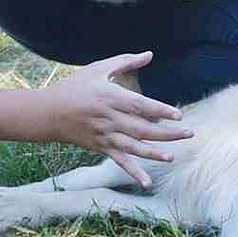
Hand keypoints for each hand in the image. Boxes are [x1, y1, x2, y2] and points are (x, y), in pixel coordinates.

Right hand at [41, 51, 191, 187]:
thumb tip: (150, 54)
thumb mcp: (98, 68)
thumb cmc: (75, 86)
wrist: (48, 112)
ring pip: (134, 147)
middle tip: (189, 134)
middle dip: (168, 133)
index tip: (178, 115)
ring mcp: (105, 135)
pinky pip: (120, 161)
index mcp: (110, 97)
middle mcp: (109, 118)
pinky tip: (147, 182)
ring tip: (173, 157)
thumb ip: (125, 61)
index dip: (160, 111)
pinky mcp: (101, 147)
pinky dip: (133, 172)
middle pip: (143, 129)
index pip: (140, 106)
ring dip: (154, 154)